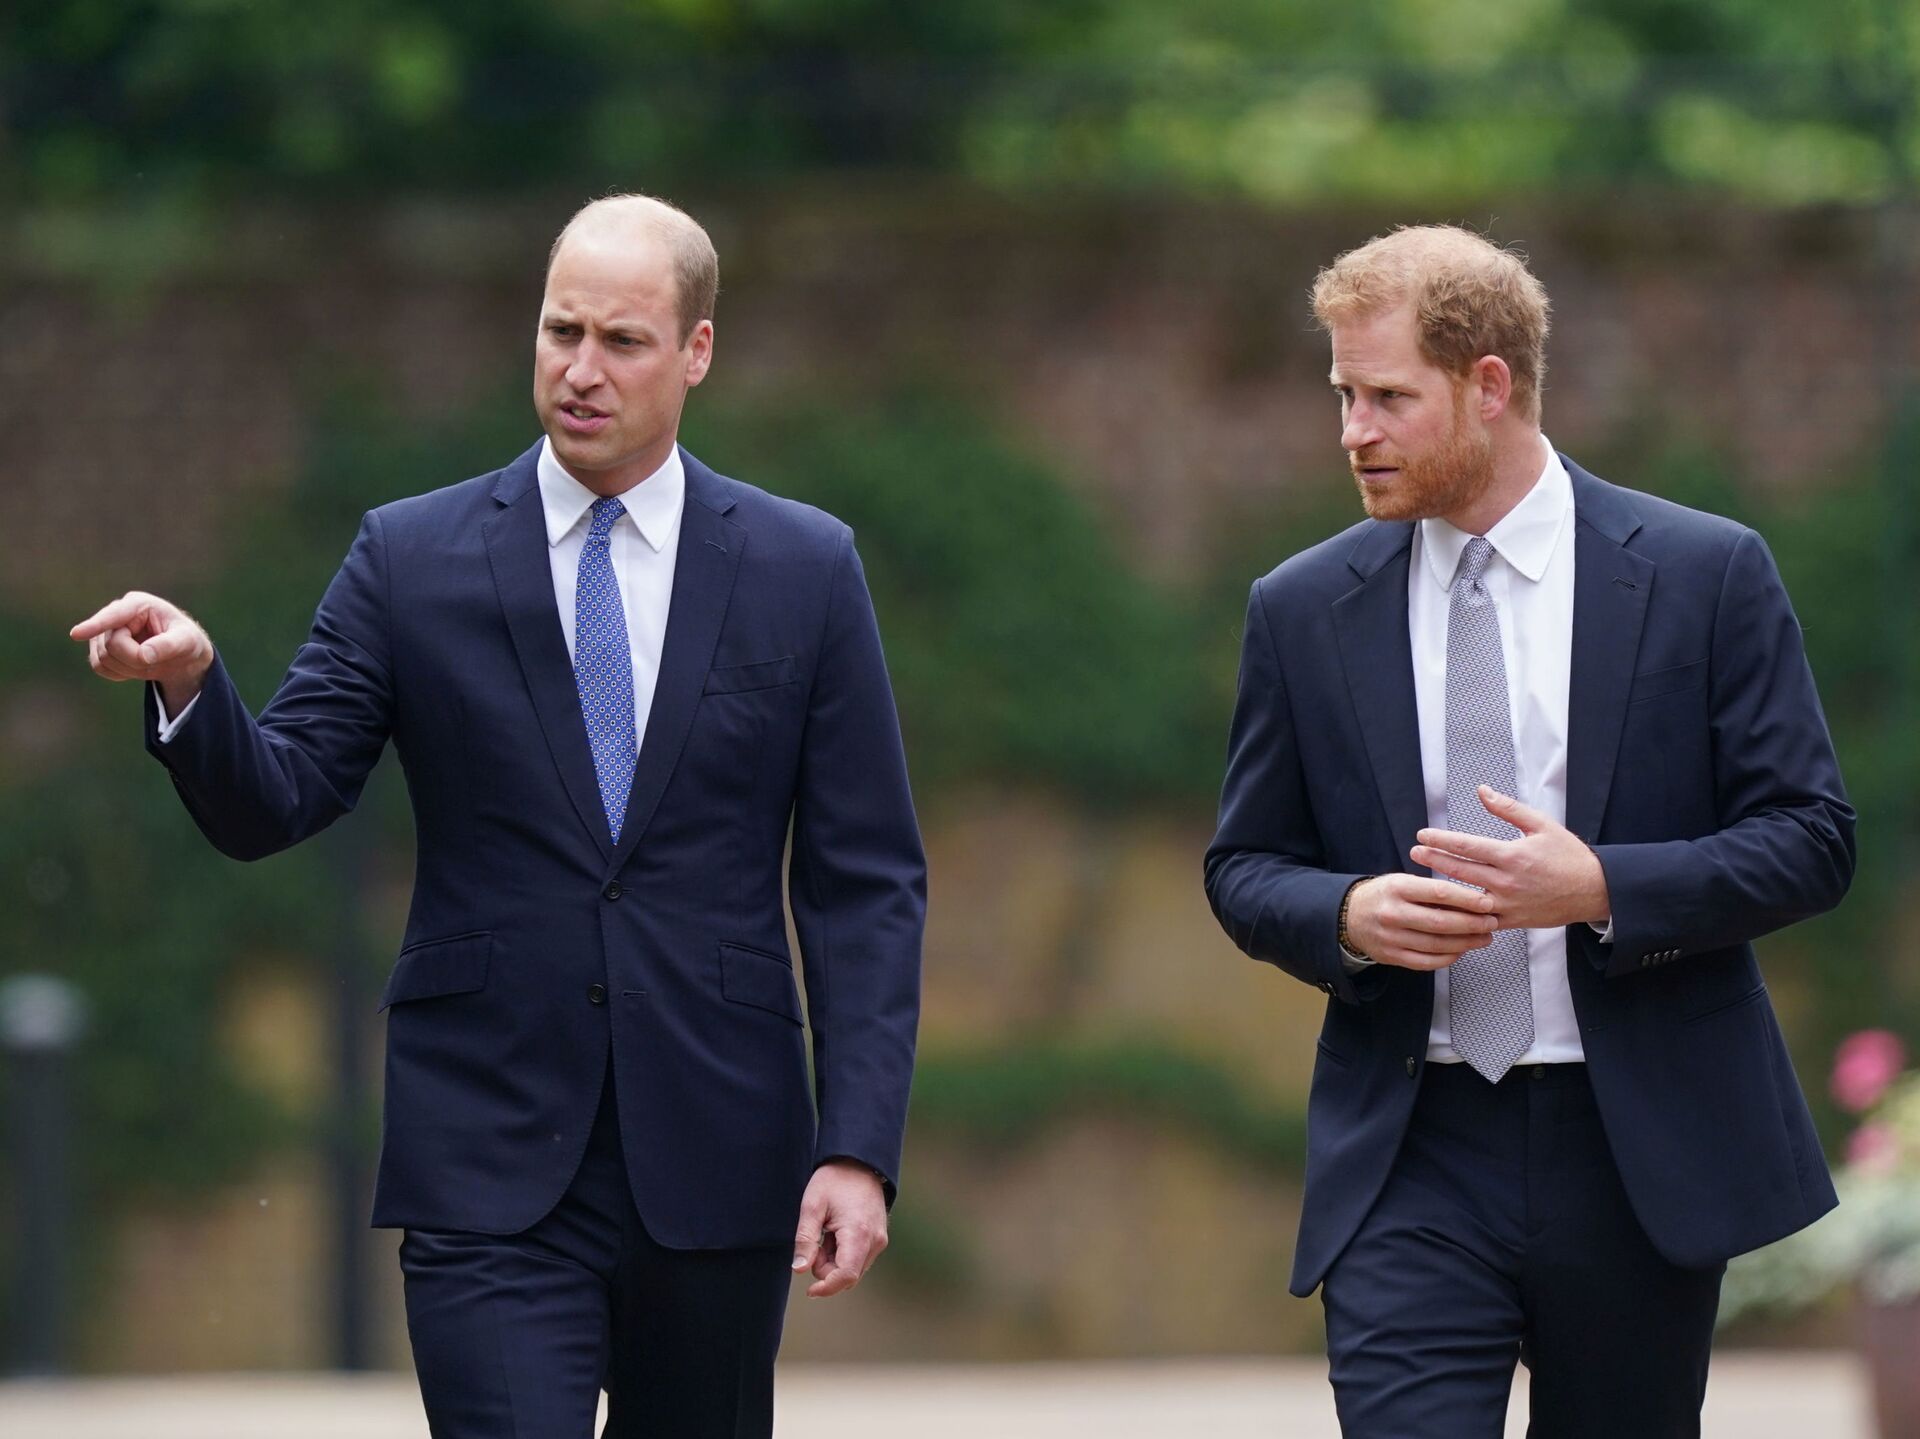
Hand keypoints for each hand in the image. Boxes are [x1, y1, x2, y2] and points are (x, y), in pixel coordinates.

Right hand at [70, 591, 213, 713]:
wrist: (181, 655)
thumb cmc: (186, 641)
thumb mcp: (187, 641)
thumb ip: (169, 646)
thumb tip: (144, 655)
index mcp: (138, 604)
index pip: (114, 616)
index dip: (96, 625)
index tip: (76, 634)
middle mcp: (117, 614)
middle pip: (111, 645)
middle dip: (135, 660)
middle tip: (157, 660)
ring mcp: (105, 631)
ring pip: (103, 658)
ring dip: (129, 668)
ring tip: (149, 661)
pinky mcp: (99, 647)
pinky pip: (100, 667)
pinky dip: (119, 674)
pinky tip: (136, 667)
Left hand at [790, 1160, 887, 1297]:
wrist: (859, 1162)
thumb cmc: (834, 1180)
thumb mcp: (812, 1206)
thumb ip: (805, 1240)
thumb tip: (799, 1270)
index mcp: (858, 1234)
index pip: (846, 1276)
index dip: (826, 1288)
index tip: (809, 1290)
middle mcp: (874, 1241)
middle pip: (848, 1276)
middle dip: (826, 1267)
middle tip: (816, 1240)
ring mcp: (879, 1240)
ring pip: (853, 1269)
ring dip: (834, 1260)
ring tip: (827, 1232)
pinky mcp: (879, 1238)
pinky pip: (859, 1259)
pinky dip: (843, 1254)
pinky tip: (837, 1232)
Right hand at [1343, 872, 1500, 969]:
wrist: (1350, 916)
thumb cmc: (1385, 895)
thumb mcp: (1403, 881)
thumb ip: (1433, 890)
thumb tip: (1472, 900)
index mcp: (1398, 888)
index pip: (1439, 893)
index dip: (1468, 899)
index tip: (1488, 903)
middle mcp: (1393, 913)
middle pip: (1441, 922)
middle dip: (1472, 924)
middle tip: (1492, 923)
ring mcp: (1391, 938)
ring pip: (1437, 945)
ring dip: (1466, 943)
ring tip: (1484, 938)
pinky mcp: (1392, 956)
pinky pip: (1426, 961)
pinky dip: (1448, 958)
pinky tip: (1461, 951)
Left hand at [1410, 785, 1610, 930]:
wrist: (1594, 891)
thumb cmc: (1568, 856)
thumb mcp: (1541, 825)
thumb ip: (1508, 809)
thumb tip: (1482, 791)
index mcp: (1512, 856)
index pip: (1467, 846)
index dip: (1441, 840)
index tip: (1423, 835)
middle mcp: (1507, 881)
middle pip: (1460, 870)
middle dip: (1434, 860)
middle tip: (1414, 852)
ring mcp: (1508, 904)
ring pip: (1466, 898)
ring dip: (1442, 888)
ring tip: (1422, 879)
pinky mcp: (1512, 921)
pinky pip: (1480, 921)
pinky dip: (1461, 916)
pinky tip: (1444, 909)